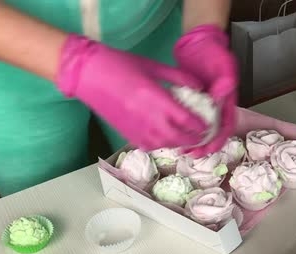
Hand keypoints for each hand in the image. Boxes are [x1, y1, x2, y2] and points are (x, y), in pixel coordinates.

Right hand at [55, 34, 207, 150]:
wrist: (86, 74)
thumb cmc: (119, 64)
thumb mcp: (153, 66)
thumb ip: (179, 77)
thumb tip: (200, 87)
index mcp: (157, 100)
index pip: (188, 121)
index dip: (202, 125)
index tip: (209, 123)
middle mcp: (149, 120)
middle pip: (180, 138)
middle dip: (195, 138)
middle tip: (203, 134)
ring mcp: (137, 130)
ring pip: (166, 145)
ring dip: (180, 143)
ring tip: (188, 137)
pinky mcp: (127, 135)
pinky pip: (151, 146)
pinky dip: (163, 144)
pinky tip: (167, 137)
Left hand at [174, 25, 238, 156]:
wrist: (198, 41)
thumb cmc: (214, 53)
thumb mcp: (224, 65)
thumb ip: (225, 82)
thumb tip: (218, 99)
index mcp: (227, 102)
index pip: (225, 127)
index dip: (218, 141)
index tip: (206, 150)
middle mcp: (216, 107)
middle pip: (212, 133)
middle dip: (202, 146)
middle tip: (190, 153)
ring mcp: (203, 105)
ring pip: (199, 128)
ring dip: (191, 140)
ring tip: (180, 149)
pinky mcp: (190, 102)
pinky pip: (187, 119)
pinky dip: (181, 127)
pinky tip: (171, 132)